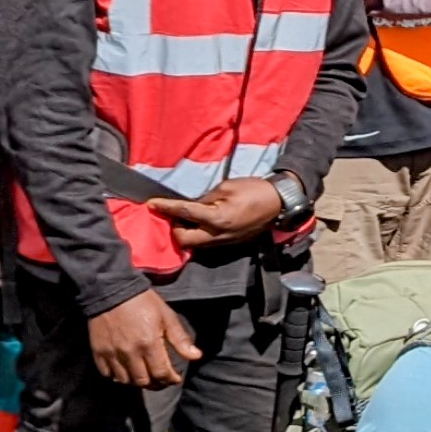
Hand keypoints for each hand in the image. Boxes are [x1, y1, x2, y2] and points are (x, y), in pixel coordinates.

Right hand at [85, 290, 199, 388]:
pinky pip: (107, 373)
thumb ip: (180, 339)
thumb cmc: (142, 301)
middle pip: (144, 381)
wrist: (111, 289)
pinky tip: (125, 370)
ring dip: (137, 381)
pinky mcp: (98, 351)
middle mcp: (130, 352)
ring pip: (125, 381)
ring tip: (145, 375)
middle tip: (162, 379)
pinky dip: (117, 376)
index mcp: (149, 343)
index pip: (162, 374)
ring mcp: (112, 353)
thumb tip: (196, 356)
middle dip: (156, 384)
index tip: (175, 377)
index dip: (171, 379)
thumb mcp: (166, 316)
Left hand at [143, 178, 285, 253]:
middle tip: (173, 214)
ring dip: (185, 233)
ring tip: (185, 219)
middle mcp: (217, 235)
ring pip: (194, 245)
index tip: (151, 203)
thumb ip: (205, 198)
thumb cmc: (254, 190)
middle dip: (174, 228)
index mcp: (216, 218)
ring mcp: (224, 242)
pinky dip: (198, 235)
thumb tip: (192, 205)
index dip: (165, 207)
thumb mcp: (226, 187)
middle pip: (183, 239)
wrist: (279, 203)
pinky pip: (206, 243)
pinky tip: (199, 224)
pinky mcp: (229, 244)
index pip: (183, 212)